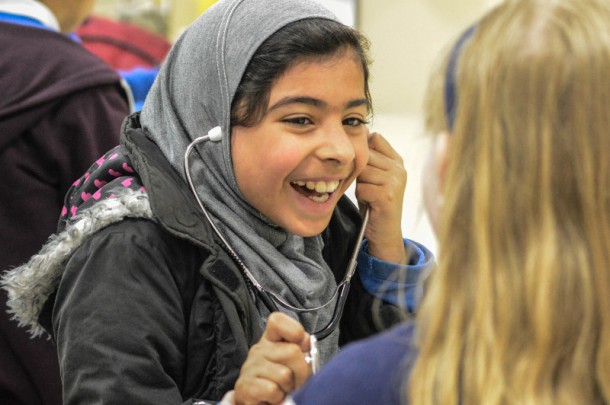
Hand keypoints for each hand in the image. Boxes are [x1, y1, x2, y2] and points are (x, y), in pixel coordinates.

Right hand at [233, 312, 311, 404]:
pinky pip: (272, 390)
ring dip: (289, 388)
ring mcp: (249, 367)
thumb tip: (306, 342)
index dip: (294, 330)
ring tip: (283, 390)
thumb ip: (302, 350)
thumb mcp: (294, 364)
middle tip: (296, 381)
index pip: (277, 321)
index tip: (302, 345)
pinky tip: (273, 398)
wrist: (259, 403)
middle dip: (302, 371)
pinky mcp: (244, 386)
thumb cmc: (280, 383)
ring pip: (284, 374)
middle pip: (292, 351)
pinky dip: (277, 398)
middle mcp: (259, 350)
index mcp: (271, 340)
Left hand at [355, 132, 406, 263]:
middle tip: (366, 186)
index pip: (375, 138)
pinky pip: (361, 187)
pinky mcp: (387, 195)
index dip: (363, 150)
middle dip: (359, 170)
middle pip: (365, 155)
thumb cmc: (374, 203)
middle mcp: (399, 168)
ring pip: (362, 171)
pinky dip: (360, 196)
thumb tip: (356, 133)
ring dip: (359, 184)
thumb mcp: (373, 176)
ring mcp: (395, 181)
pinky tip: (370, 203)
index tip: (363, 166)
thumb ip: (368, 158)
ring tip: (368, 195)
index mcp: (397, 160)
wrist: (385, 232)